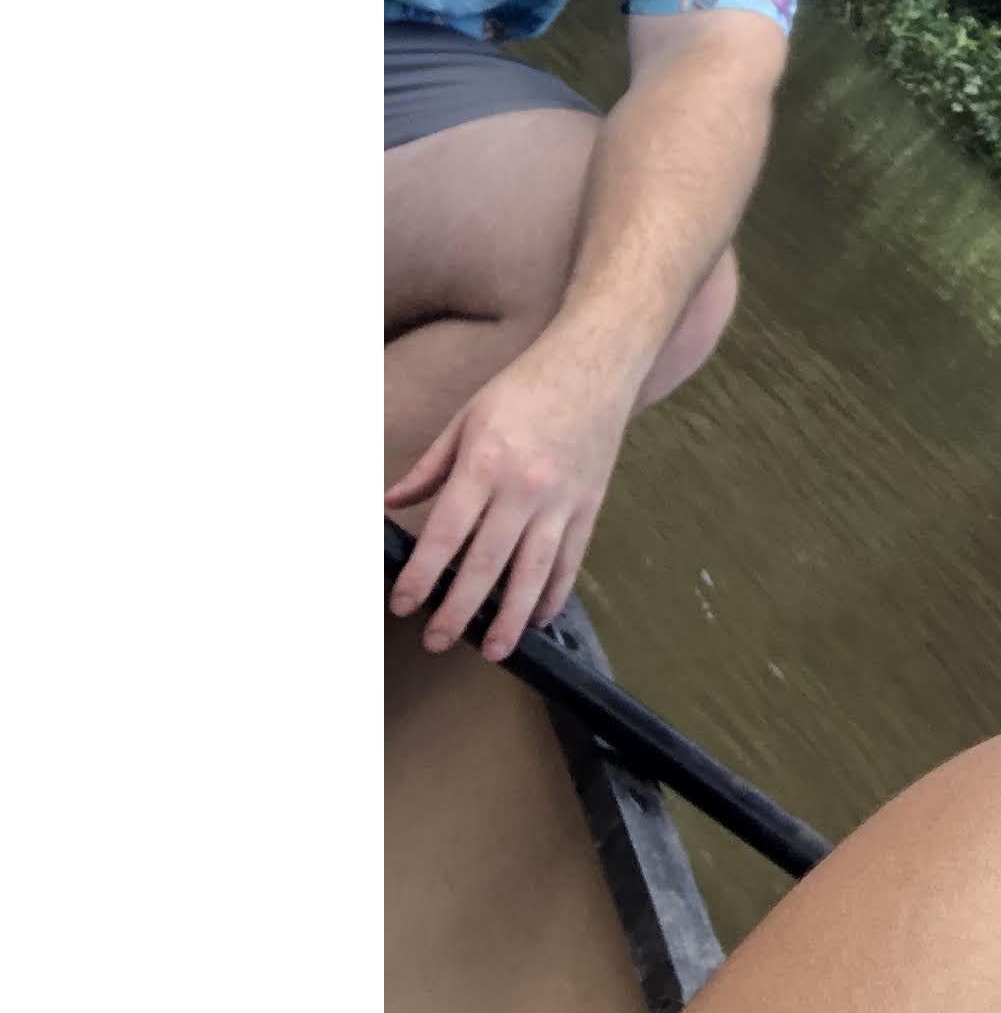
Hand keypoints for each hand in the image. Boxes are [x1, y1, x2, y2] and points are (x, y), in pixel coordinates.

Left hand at [386, 333, 637, 657]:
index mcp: (485, 463)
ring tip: (492, 650)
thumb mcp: (467, 418)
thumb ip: (430, 467)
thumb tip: (390, 503)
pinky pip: (571, 559)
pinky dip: (555, 592)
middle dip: (458, 609)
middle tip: (437, 640)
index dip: (422, 574)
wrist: (597, 363)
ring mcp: (562, 499)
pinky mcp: (589, 503)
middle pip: (486, 563)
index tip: (403, 603)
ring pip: (533, 572)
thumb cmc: (527, 387)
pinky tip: (538, 616)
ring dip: (510, 616)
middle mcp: (524, 487)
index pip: (446, 533)